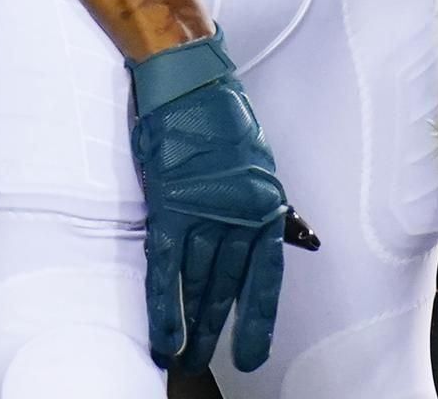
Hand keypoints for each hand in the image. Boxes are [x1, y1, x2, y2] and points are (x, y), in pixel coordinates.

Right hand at [127, 31, 304, 373]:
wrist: (189, 79)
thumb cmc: (219, 114)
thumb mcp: (253, 160)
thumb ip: (255, 201)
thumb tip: (272, 234)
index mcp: (263, 204)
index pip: (264, 278)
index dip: (256, 319)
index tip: (254, 353)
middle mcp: (238, 213)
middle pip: (226, 286)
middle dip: (215, 327)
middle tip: (205, 359)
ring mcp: (204, 211)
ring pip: (198, 283)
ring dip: (190, 324)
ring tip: (183, 356)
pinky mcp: (170, 204)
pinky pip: (166, 266)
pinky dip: (165, 303)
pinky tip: (165, 335)